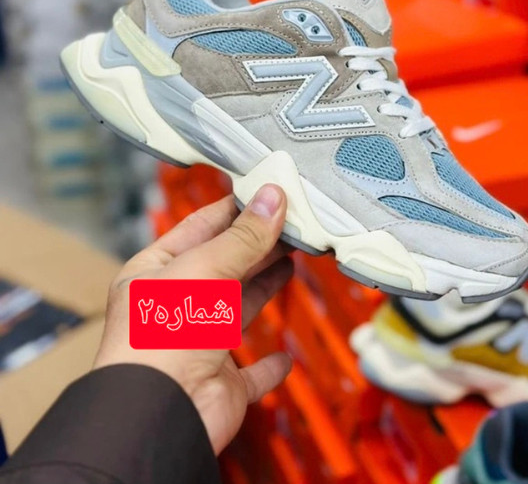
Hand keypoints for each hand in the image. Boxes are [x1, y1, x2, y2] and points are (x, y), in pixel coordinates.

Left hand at [93, 184, 292, 453]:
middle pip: (223, 265)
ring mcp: (198, 345)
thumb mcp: (205, 269)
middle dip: (257, 242)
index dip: (233, 210)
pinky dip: (269, 365)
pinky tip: (284, 356)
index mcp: (155, 273)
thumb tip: (272, 196)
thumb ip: (244, 236)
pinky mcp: (221, 383)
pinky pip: (251, 372)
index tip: (265, 193)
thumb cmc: (163, 335)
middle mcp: (174, 307)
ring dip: (265, 284)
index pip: (198, 229)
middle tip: (291, 220)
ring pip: (238, 308)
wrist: (161, 413)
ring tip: (293, 255)